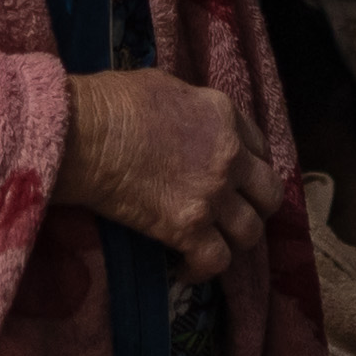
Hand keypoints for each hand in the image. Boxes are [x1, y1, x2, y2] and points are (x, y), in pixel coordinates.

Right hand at [54, 66, 265, 283]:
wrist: (86, 134)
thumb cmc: (111, 103)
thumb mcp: (164, 86)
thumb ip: (190, 108)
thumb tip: (184, 121)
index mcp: (223, 117)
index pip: (259, 148)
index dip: (250, 167)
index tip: (236, 179)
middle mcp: (229, 157)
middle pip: (268, 194)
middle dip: (257, 206)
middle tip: (234, 214)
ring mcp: (212, 195)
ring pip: (250, 232)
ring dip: (233, 241)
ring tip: (212, 244)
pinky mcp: (189, 228)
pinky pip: (216, 260)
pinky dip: (203, 270)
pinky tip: (186, 269)